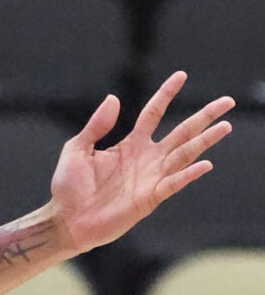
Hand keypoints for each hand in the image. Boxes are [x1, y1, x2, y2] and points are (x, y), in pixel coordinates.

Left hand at [48, 72, 234, 252]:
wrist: (67, 219)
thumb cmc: (70, 186)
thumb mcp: (77, 148)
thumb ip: (97, 125)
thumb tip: (114, 98)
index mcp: (130, 144)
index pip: (154, 113)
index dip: (166, 94)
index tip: (181, 75)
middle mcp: (147, 158)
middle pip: (181, 132)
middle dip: (204, 116)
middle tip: (228, 101)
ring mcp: (152, 177)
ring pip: (185, 154)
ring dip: (205, 141)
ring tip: (225, 126)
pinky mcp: (150, 198)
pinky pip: (173, 183)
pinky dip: (188, 174)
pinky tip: (205, 163)